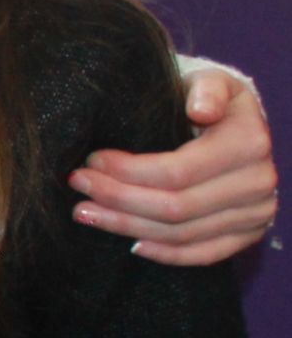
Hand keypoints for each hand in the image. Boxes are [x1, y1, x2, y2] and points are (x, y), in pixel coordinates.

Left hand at [70, 68, 273, 266]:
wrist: (239, 126)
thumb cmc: (212, 100)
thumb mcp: (211, 82)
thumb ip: (205, 90)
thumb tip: (201, 109)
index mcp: (249, 143)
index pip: (177, 171)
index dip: (128, 171)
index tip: (91, 162)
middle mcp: (258, 183)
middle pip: (175, 207)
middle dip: (118, 199)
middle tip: (79, 187)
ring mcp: (257, 213)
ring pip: (181, 233)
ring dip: (128, 226)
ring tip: (87, 213)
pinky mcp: (249, 234)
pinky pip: (203, 255)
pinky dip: (165, 253)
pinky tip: (130, 243)